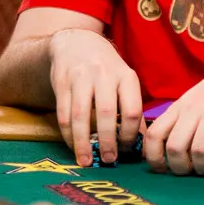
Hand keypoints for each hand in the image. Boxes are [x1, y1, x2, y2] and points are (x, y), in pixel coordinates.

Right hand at [50, 29, 144, 166]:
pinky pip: (63, 113)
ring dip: (83, 142)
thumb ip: (132, 108)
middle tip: (109, 160)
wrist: (76, 43)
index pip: (132, 109)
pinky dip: (68, 134)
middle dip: (107, 140)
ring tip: (86, 161)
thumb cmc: (107, 68)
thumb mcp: (124, 80)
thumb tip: (142, 142)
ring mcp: (80, 77)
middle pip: (106, 112)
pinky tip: (73, 146)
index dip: (131, 133)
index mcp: (126, 76)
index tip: (127, 149)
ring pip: (80, 115)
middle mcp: (104, 74)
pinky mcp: (61, 82)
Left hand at [144, 52, 203, 175]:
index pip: (155, 134)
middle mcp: (194, 110)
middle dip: (181, 168)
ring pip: (199, 151)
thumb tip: (167, 151)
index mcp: (180, 107)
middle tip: (192, 172)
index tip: (164, 169)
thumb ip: (180, 120)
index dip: (154, 157)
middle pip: (175, 147)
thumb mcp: (194, 100)